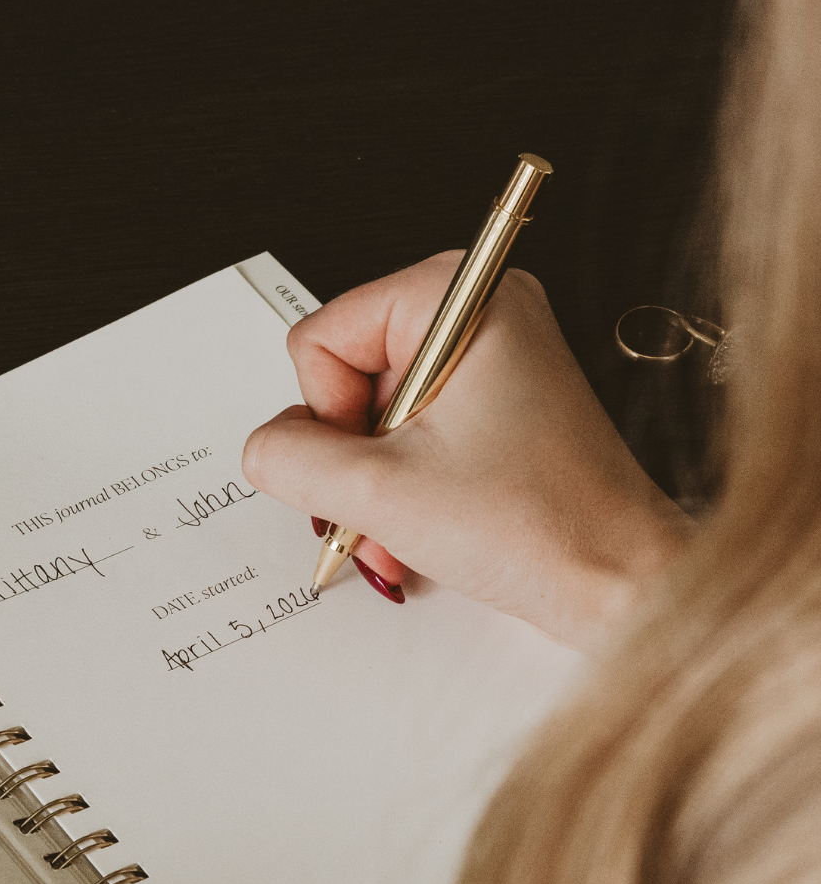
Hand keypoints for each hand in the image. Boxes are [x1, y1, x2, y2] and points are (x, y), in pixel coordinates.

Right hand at [241, 252, 690, 650]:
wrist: (621, 585)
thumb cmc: (536, 527)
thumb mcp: (378, 491)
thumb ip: (290, 457)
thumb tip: (262, 447)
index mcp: (461, 298)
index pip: (322, 338)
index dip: (326, 413)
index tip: (373, 460)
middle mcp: (479, 314)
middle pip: (344, 376)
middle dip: (349, 457)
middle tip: (383, 504)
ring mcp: (490, 361)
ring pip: (370, 416)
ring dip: (371, 486)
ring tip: (402, 532)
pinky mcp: (496, 408)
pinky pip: (410, 436)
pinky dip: (401, 488)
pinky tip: (418, 532)